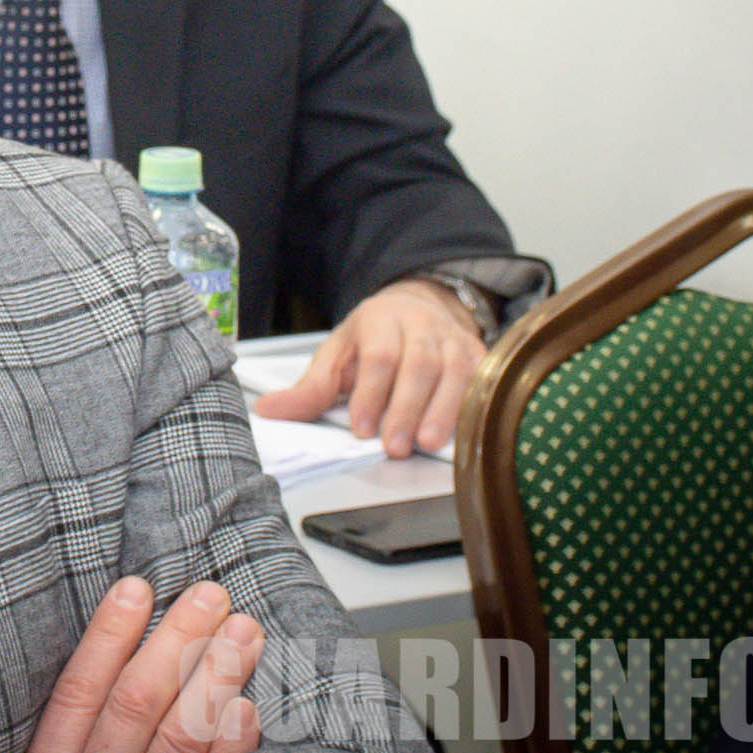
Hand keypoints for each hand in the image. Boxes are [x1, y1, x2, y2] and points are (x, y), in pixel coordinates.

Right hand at [6, 577, 262, 752]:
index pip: (81, 690)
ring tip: (241, 634)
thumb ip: (70, 735)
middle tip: (210, 597)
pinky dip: (231, 747)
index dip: (109, 637)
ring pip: (178, 739)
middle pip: (137, 703)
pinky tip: (245, 708)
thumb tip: (117, 658)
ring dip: (214, 680)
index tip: (137, 588)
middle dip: (177, 643)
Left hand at [252, 278, 484, 456]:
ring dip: (443, 411)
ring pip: (455, 372)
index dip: (371, 394)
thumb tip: (269, 409)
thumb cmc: (374, 338)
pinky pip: (482, 379)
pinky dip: (473, 405)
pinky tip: (464, 430)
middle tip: (395, 445)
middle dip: (406, 408)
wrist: (418, 307)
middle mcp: (420, 325)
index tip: (362, 428)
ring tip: (428, 443)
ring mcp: (454, 339)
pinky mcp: (480, 355)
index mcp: (380, 321)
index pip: (379, 356)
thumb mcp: (336, 355)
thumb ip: (310, 387)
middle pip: (419, 365)